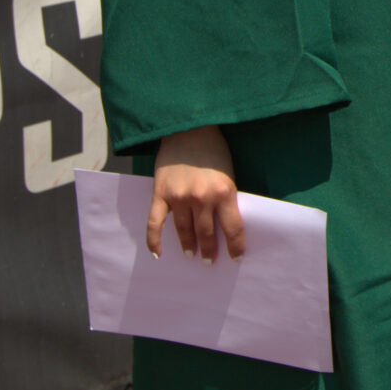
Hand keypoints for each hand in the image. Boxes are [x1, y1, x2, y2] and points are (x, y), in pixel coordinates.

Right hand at [147, 125, 243, 263]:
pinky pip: (155, 223)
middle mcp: (201, 198)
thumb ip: (225, 197)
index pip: (232, 228)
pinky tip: (157, 254)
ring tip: (191, 254)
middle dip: (209, 250)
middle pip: (206, 233)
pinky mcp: (160, 193)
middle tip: (209, 261)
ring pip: (184, 230)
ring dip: (188, 245)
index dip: (235, 246)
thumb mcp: (228, 173)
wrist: (188, 128)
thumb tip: (223, 223)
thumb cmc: (214, 149)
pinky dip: (154, 240)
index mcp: (224, 192)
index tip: (236, 258)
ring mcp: (179, 197)